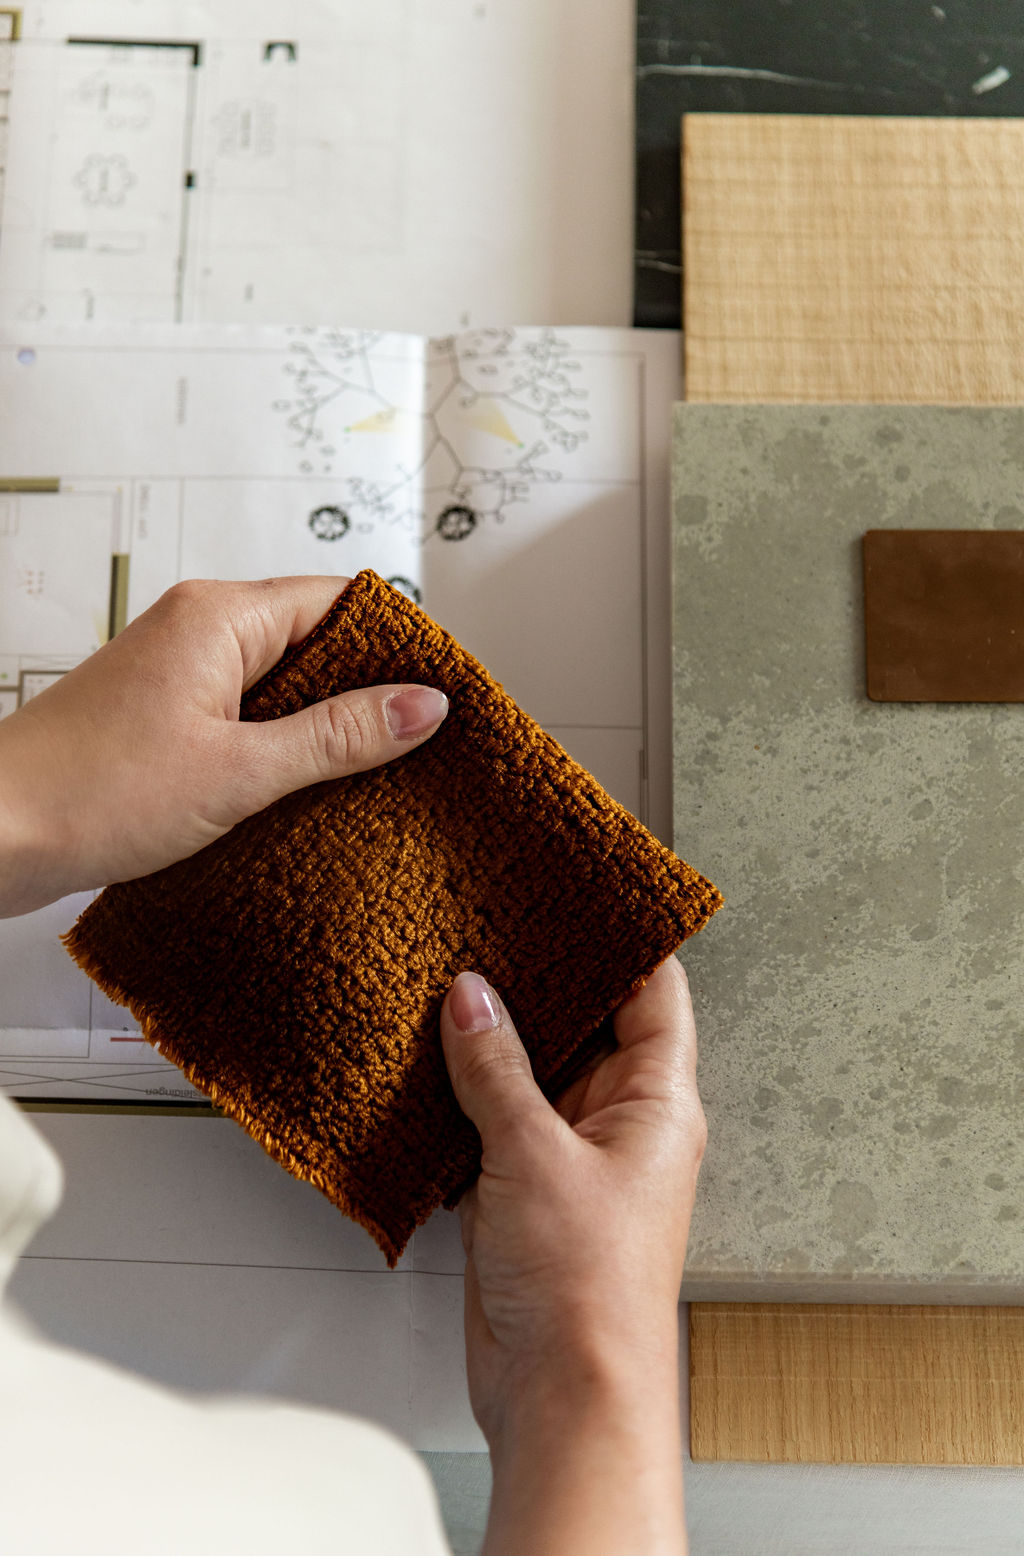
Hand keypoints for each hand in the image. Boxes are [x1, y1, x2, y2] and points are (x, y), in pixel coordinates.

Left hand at [0, 576, 448, 917]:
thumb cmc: (89, 793)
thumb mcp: (240, 770)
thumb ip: (338, 737)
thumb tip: (422, 705)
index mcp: (220, 616)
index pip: (340, 601)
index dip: (400, 643)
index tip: (444, 689)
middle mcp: (199, 631)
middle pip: (316, 642)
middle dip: (369, 692)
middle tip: (422, 745)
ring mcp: (179, 675)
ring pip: (282, 686)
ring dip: (323, 729)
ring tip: (374, 777)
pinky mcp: (165, 720)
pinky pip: (246, 719)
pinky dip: (280, 751)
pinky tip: (306, 795)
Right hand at [440, 955, 704, 1554]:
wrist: (562, 1397)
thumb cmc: (589, 1293)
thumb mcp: (536, 1155)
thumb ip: (498, 1070)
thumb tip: (474, 998)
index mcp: (657, 1103)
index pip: (653, 991)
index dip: (624, 935)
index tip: (584, 886)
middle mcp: (620, 1123)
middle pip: (586, 1023)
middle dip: (539, 980)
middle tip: (491, 921)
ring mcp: (570, 1157)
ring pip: (533, 1072)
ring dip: (494, 1039)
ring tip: (445, 977)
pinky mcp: (525, 1191)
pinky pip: (495, 1121)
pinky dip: (464, 1094)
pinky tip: (425, 1062)